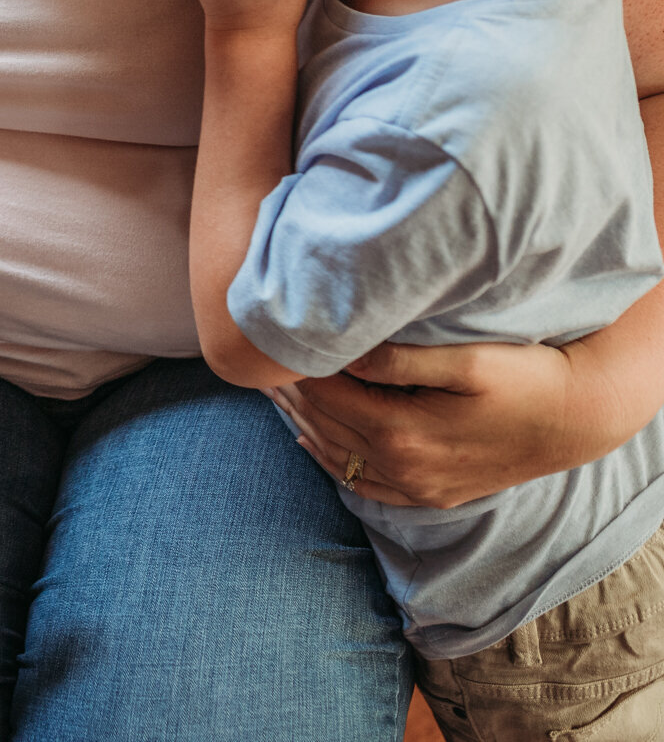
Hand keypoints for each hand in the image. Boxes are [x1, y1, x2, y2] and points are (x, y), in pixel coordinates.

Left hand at [270, 339, 601, 507]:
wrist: (576, 419)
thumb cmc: (525, 377)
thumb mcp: (467, 360)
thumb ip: (400, 360)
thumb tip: (345, 352)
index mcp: (403, 432)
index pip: (326, 397)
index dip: (295, 368)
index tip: (272, 342)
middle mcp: (403, 467)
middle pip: (324, 426)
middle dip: (289, 394)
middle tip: (259, 363)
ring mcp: (417, 486)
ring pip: (336, 455)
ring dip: (301, 423)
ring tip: (274, 391)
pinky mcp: (431, 493)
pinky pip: (362, 484)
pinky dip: (330, 459)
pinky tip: (311, 440)